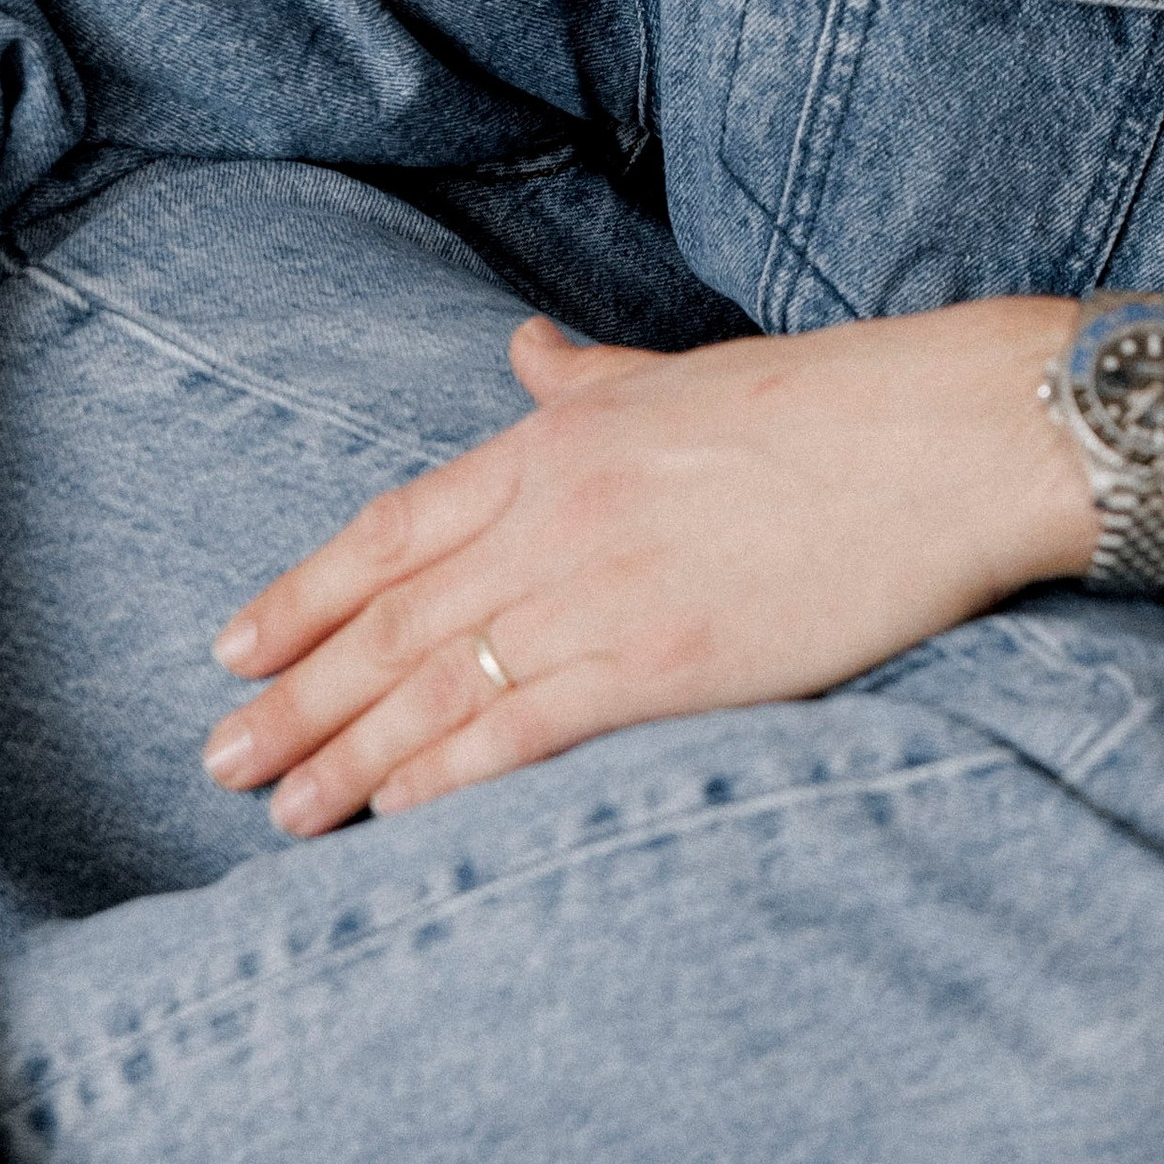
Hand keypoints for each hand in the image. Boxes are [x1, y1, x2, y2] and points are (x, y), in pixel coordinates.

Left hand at [203, 303, 1091, 832]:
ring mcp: (607, 592)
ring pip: (441, 686)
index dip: (304, 593)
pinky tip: (397, 814)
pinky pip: (525, 732)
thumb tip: (523, 349)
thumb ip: (585, 377)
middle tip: (223, 757)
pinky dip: (448, 777)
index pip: (393, 529)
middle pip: (394, 621)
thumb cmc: (826, 402)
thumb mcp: (680, 371)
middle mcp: (559, 516)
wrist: (939, 437)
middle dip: (299, 694)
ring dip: (350, 756)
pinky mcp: (664, 662)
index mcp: (558, 441)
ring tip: (284, 810)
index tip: (233, 645)